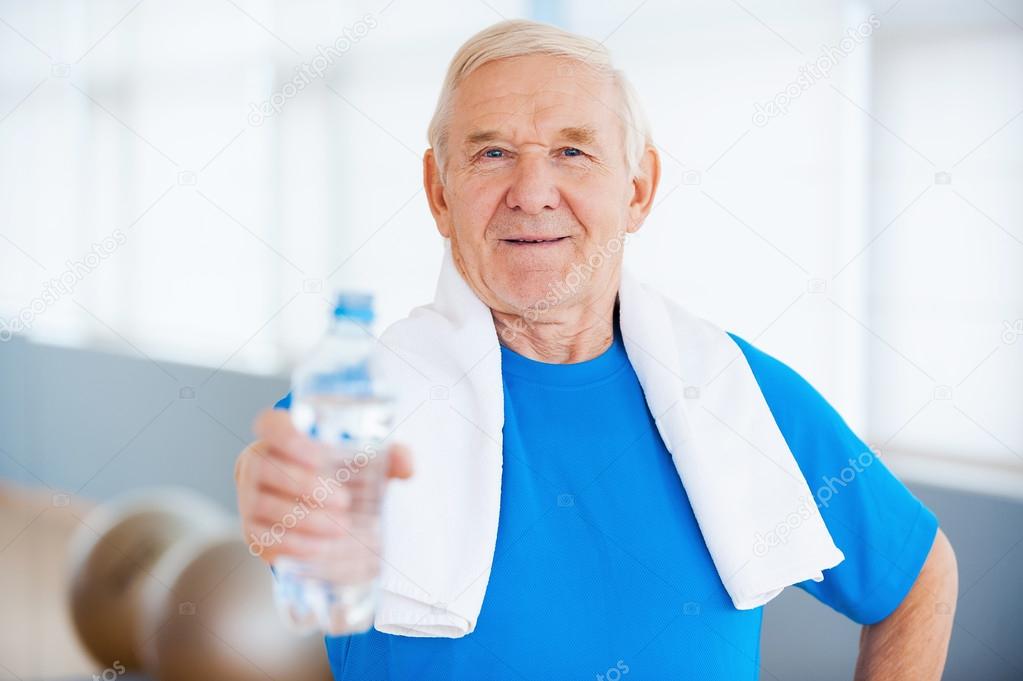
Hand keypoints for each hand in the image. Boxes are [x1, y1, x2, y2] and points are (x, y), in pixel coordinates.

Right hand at [235, 408, 412, 563]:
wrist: (310, 508)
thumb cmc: (335, 474)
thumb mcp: (359, 461)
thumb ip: (387, 456)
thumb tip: (407, 465)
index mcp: (279, 437)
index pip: (269, 423)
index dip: (286, 436)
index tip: (318, 455)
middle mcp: (256, 464)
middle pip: (265, 468)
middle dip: (304, 486)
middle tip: (343, 502)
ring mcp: (247, 499)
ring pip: (263, 506)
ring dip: (303, 520)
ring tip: (339, 528)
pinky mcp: (251, 532)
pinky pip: (263, 538)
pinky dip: (292, 545)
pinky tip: (319, 549)